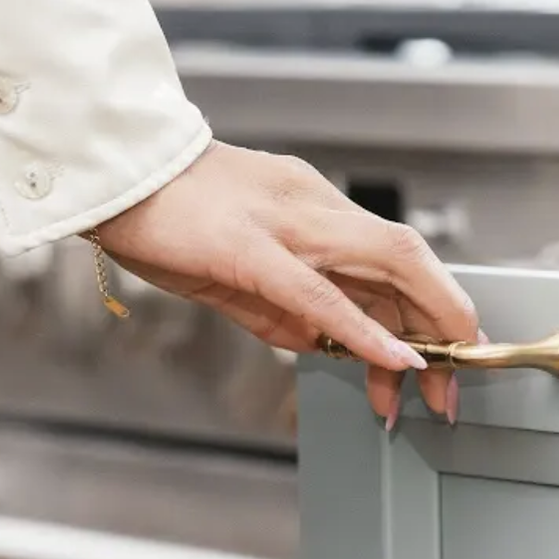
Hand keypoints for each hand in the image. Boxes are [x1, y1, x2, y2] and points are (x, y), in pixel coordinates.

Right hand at [90, 140, 479, 425]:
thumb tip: (325, 346)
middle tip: (451, 386)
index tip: (450, 354)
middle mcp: (312, 204)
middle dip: (444, 327)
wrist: (107, 171)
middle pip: (408, 261)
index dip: (435, 305)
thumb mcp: (238, 265)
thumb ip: (285, 306)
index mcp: (312, 203)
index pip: (396, 255)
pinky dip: (364, 331)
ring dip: (420, 333)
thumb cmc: (163, 216)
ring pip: (385, 267)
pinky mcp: (249, 247)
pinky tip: (393, 360)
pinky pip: (320, 293)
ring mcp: (286, 221)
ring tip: (432, 387)